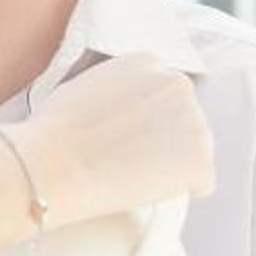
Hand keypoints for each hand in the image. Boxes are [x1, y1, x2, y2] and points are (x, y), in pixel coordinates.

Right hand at [13, 53, 213, 225]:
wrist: (52, 163)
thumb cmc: (54, 131)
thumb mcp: (83, 84)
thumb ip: (115, 88)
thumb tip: (120, 108)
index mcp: (148, 62)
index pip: (163, 93)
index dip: (146, 121)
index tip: (126, 138)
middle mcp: (177, 84)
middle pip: (184, 120)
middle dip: (163, 141)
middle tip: (127, 161)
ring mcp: (194, 122)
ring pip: (196, 150)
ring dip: (172, 166)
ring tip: (132, 176)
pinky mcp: (199, 161)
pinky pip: (202, 183)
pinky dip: (182, 193)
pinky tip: (147, 192)